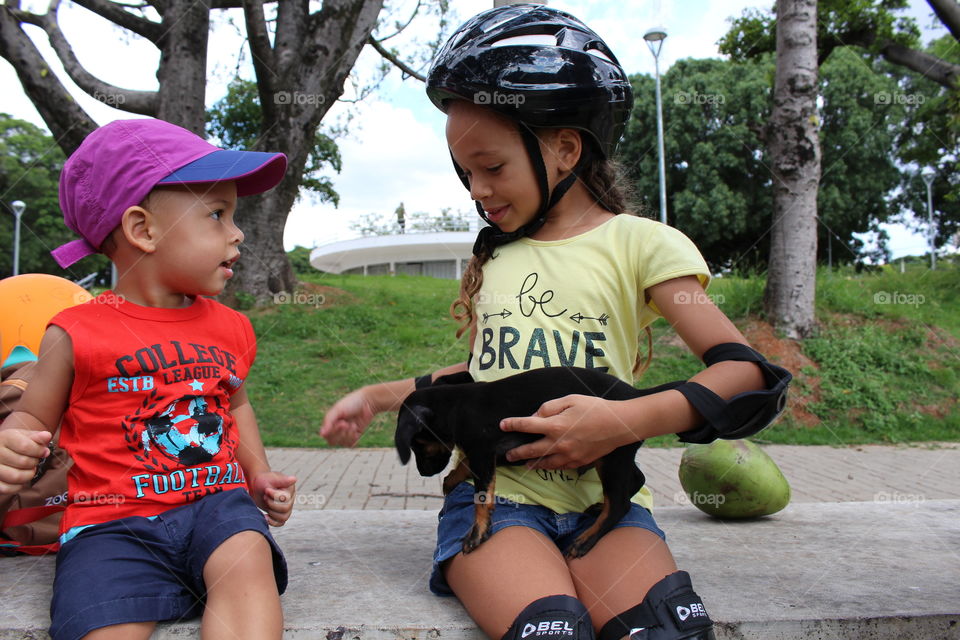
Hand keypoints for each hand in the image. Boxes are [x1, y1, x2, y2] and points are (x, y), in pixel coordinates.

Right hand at [0, 429, 51, 493]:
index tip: (44, 452)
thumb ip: (36, 436)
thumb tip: (47, 436)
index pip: (25, 446)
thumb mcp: (23, 435)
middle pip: (23, 462)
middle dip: (34, 462)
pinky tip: (20, 478)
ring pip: (16, 477)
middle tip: (34, 460)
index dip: (39, 451)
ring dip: (28, 475)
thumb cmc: (13, 443)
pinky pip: (8, 488)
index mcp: (5, 438)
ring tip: (29, 469)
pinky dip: (18, 486)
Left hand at [249, 471, 296, 526]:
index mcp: (290, 490)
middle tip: (265, 497)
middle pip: (285, 509)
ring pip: (283, 517)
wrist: (256, 486)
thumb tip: (294, 479)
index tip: (266, 490)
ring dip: (271, 513)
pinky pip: (280, 523)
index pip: (286, 498)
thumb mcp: (271, 479)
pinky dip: (272, 522)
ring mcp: (286, 508)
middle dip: (272, 504)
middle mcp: (290, 499)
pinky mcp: (280, 514)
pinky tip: (265, 516)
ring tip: (265, 503)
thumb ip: (282, 480)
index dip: (275, 496)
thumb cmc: (263, 481)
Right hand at [320, 388, 375, 446]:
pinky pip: (350, 444)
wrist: (367, 402)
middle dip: (341, 433)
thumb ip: (328, 421)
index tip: (343, 422)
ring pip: (342, 444)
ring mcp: (345, 433)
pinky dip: (353, 437)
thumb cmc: (351, 403)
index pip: (326, 435)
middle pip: (332, 442)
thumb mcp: (338, 409)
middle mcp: (336, 429)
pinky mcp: (354, 436)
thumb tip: (321, 434)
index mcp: (330, 422)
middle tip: (347, 423)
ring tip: (353, 424)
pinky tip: (356, 428)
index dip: (334, 431)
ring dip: (348, 434)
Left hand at [499, 395, 635, 469]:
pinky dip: (551, 465)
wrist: (619, 425)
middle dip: (517, 452)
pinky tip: (547, 464)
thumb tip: (535, 416)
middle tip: (508, 455)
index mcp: (555, 425)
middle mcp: (559, 443)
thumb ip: (549, 407)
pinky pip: (560, 466)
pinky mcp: (578, 462)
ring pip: (545, 463)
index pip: (526, 425)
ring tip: (525, 464)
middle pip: (531, 450)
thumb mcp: (570, 400)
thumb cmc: (595, 408)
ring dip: (532, 463)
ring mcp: (569, 455)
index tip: (503, 425)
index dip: (512, 424)